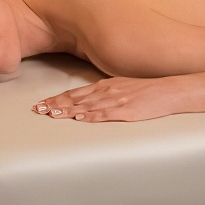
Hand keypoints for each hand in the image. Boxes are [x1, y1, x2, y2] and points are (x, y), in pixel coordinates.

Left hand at [34, 77, 171, 121]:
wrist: (167, 91)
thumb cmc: (146, 91)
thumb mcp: (121, 87)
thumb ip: (104, 93)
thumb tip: (88, 100)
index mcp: (104, 86)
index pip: (74, 93)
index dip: (57, 98)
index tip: (42, 103)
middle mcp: (106, 91)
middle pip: (76, 99)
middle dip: (55, 104)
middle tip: (38, 109)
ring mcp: (115, 101)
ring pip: (86, 107)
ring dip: (67, 111)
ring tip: (51, 114)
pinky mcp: (126, 111)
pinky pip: (105, 114)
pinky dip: (90, 116)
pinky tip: (79, 118)